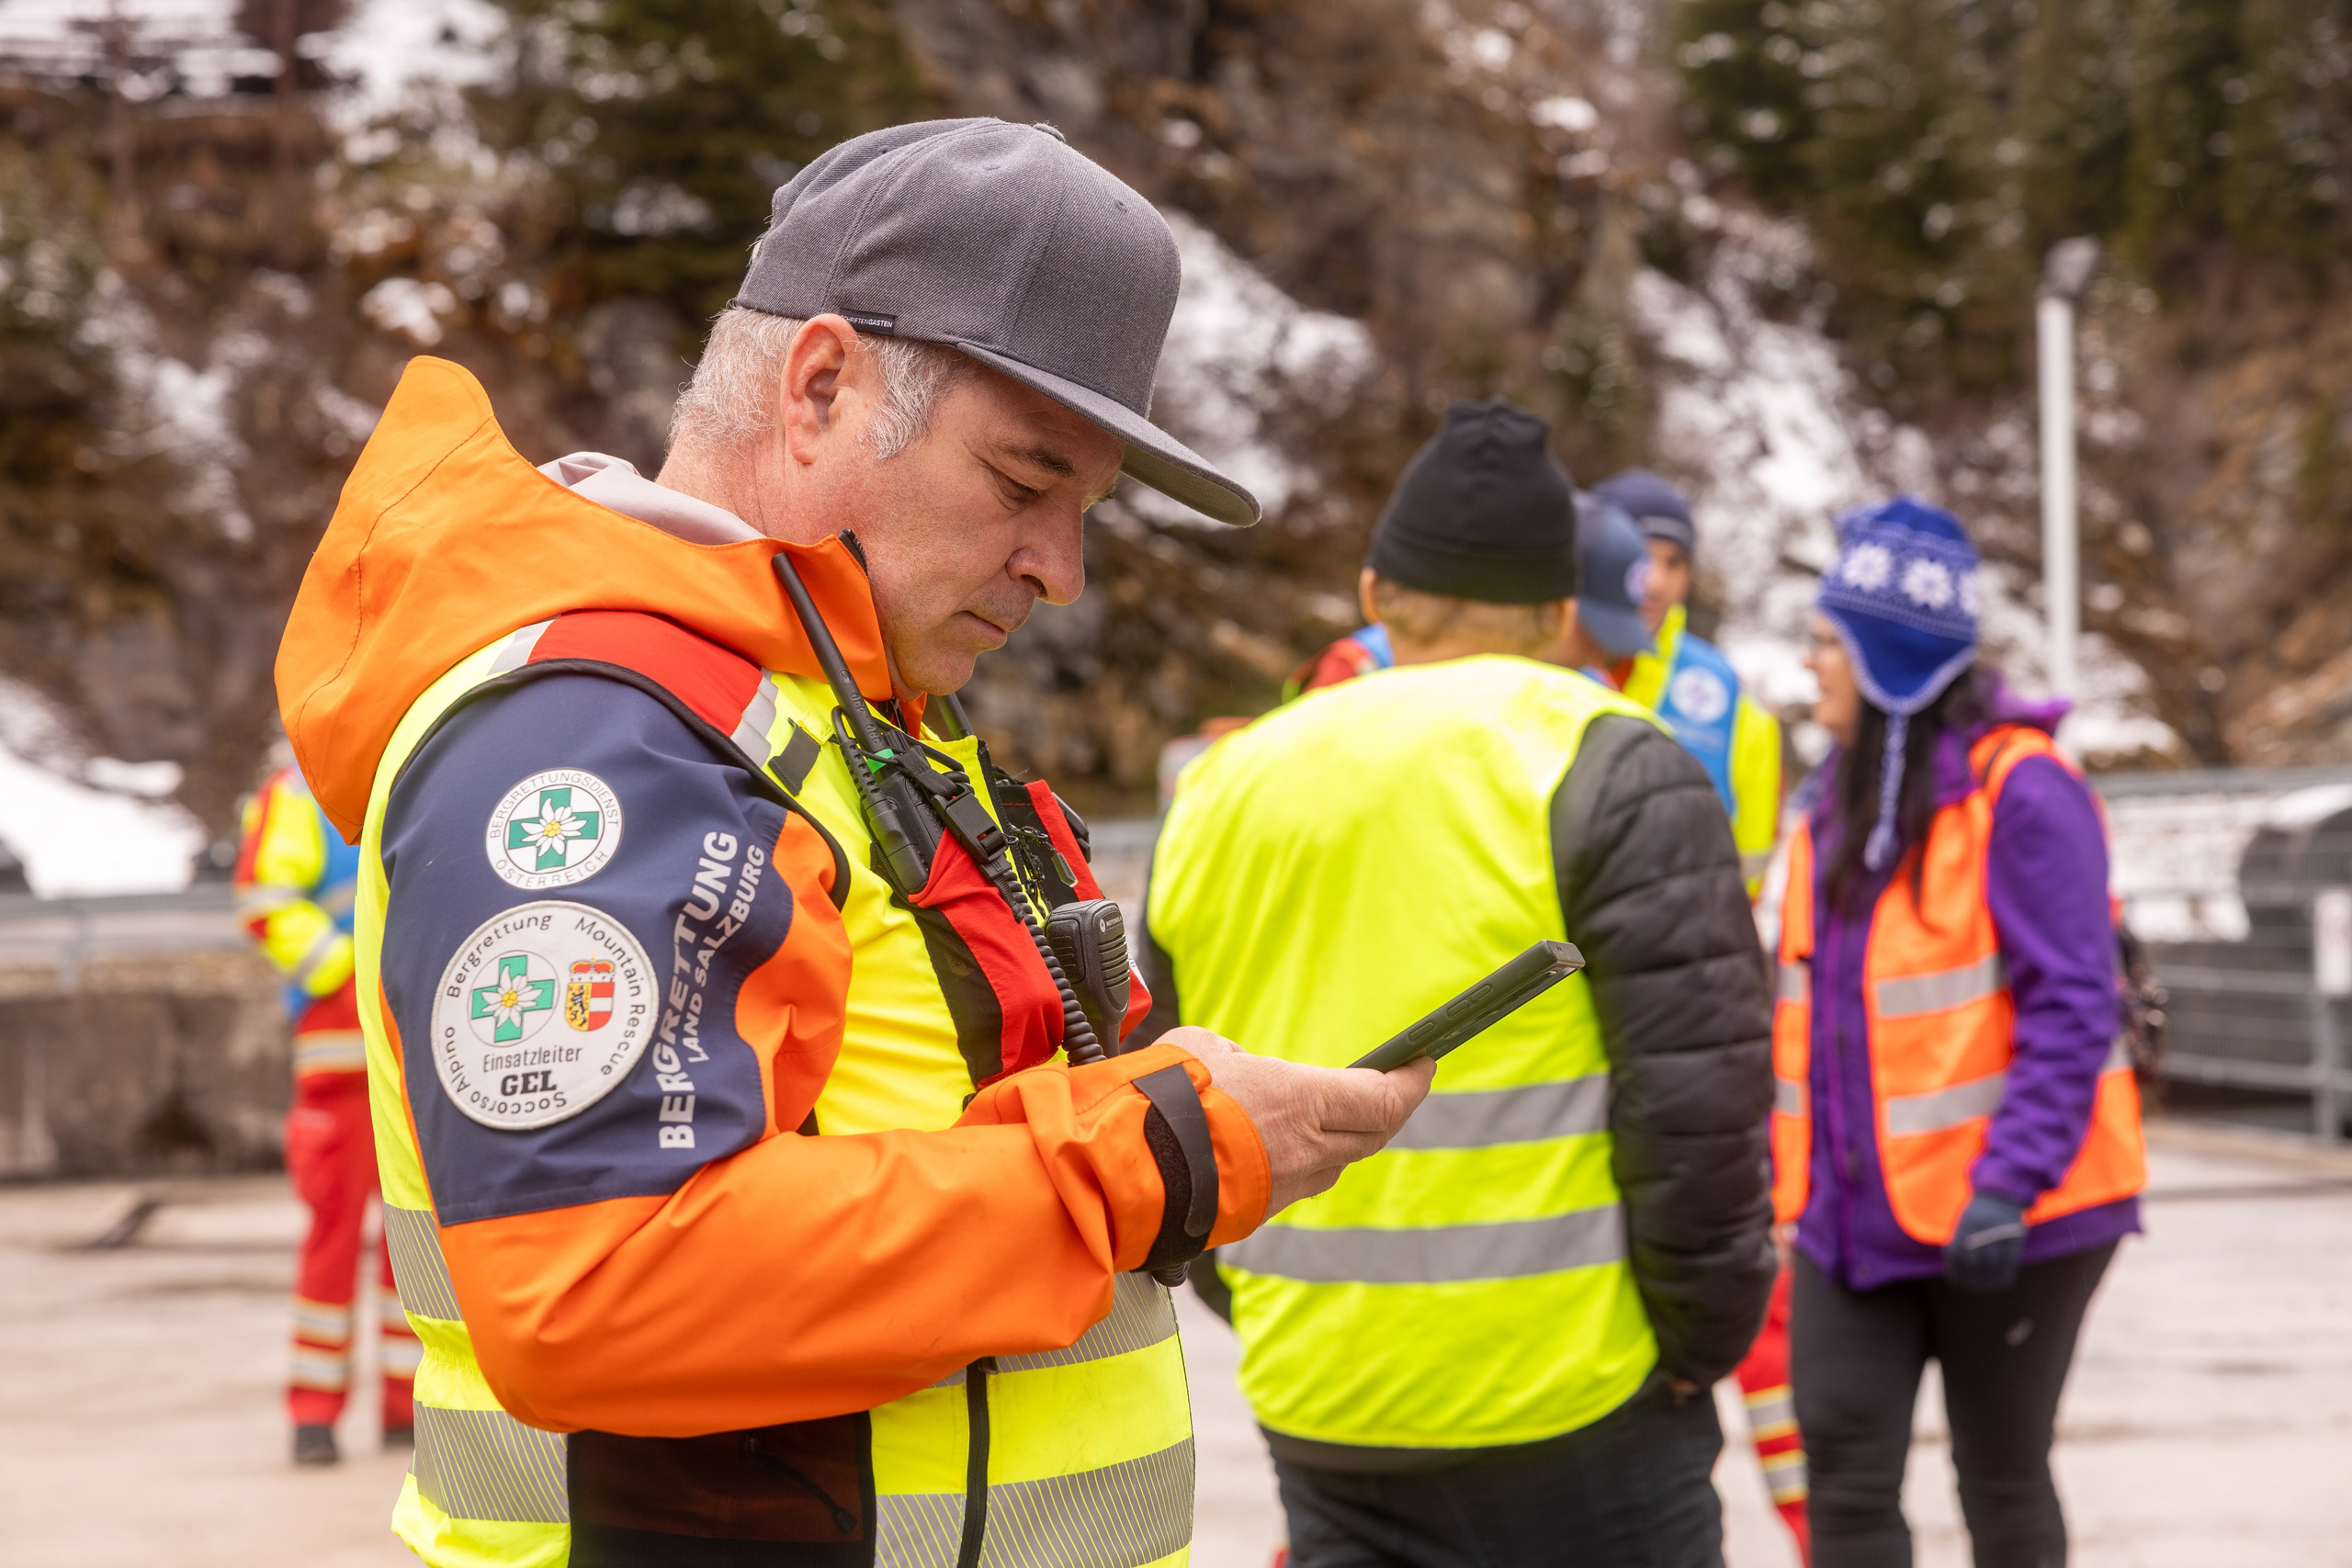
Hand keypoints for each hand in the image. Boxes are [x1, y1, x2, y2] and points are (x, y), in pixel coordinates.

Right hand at [1162, 1027, 1435, 1217]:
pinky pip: (1301, 1181)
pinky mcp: (1260, 1212)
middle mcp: (1307, 1149)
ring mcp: (1286, 1187)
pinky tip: (1286, 1142)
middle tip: (1395, 1085)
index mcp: (1303, 1101)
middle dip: (1390, 1108)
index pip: (1384, 1099)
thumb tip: (1242, 1070)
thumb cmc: (1162, 1097)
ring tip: (1337, 1111)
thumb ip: (1241, 1062)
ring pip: (1336, 1161)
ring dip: (1346, 1137)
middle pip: (1373, 1134)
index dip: (1411, 1082)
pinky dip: (1307, 1159)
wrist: (1123, 1168)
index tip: (1423, 1062)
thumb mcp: (1208, 1048)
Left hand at [1943, 1191, 2027, 1293]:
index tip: (1957, 1282)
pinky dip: (2004, 1277)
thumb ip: (1960, 1241)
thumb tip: (1956, 1270)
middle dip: (1971, 1280)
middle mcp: (1978, 1231)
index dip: (1955, 1272)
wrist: (2002, 1193)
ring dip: (1988, 1282)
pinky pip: (2009, 1263)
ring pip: (1991, 1266)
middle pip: (1972, 1262)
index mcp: (1963, 1226)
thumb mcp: (1965, 1221)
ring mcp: (1996, 1235)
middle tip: (1973, 1289)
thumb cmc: (1980, 1211)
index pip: (1954, 1254)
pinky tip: (2001, 1284)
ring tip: (1986, 1289)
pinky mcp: (2013, 1239)